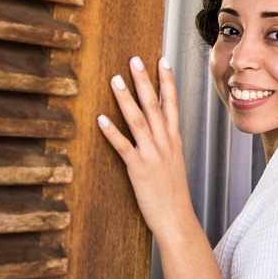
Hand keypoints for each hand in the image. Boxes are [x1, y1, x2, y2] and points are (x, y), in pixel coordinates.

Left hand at [97, 56, 192, 241]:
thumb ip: (165, 145)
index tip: (162, 60)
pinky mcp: (139, 169)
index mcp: (174, 141)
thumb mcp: (174, 163)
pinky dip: (111, 132)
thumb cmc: (174, 195)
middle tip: (135, 59)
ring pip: (139, 120)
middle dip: (145, 80)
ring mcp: (152, 155)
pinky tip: (100, 118)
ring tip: (115, 79)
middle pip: (155, 105)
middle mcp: (165, 143)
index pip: (172, 104)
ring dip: (126, 98)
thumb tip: (157, 131)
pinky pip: (123, 146)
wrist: (177, 219)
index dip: (167, 81)